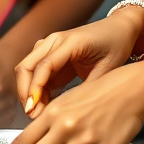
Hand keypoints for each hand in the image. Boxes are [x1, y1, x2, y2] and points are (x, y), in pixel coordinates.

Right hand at [15, 9, 143, 118]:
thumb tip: (69, 113)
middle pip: (26, 65)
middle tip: (32, 114)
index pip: (44, 66)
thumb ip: (88, 88)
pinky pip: (36, 71)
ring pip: (27, 68)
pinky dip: (35, 88)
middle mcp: (55, 40)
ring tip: (37, 114)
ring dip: (28, 91)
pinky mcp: (51, 53)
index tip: (33, 110)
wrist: (119, 28)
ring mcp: (50, 45)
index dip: (35, 89)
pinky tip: (43, 105)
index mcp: (71, 42)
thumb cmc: (116, 46)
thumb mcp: (107, 69)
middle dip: (24, 92)